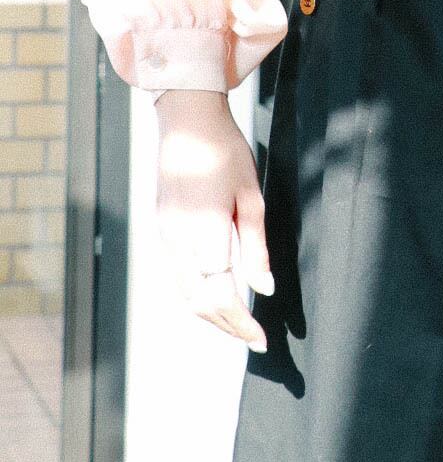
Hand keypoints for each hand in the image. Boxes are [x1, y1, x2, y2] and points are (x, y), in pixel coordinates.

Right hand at [154, 89, 273, 353]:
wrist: (186, 122)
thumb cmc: (227, 153)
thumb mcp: (251, 198)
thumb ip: (255, 248)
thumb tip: (263, 291)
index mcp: (204, 229)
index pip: (221, 294)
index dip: (241, 322)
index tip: (262, 338)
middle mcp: (178, 238)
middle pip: (199, 302)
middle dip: (227, 326)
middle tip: (256, 339)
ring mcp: (164, 234)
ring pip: (185, 292)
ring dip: (212, 314)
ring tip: (241, 325)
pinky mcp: (161, 229)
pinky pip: (178, 274)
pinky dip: (199, 293)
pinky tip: (221, 296)